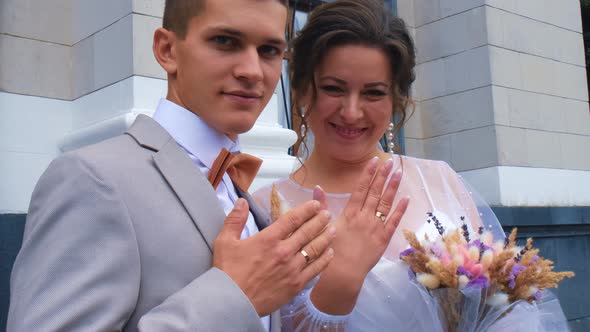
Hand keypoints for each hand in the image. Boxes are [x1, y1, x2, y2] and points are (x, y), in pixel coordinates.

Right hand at [213, 198, 335, 315]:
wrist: (232, 302)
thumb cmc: (228, 272)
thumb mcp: (225, 241)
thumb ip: (235, 219)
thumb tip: (242, 201)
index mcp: (268, 239)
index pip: (293, 219)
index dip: (306, 210)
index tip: (315, 205)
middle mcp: (284, 251)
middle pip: (308, 232)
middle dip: (319, 220)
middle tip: (327, 214)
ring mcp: (292, 269)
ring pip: (315, 249)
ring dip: (325, 237)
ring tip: (333, 230)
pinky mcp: (296, 284)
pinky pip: (315, 269)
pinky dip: (324, 259)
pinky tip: (329, 253)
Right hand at [332, 158, 408, 275]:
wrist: (343, 272)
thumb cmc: (331, 250)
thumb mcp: (325, 225)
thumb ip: (322, 205)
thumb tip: (317, 187)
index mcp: (350, 213)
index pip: (361, 189)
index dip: (368, 174)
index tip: (375, 161)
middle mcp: (364, 217)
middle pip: (375, 192)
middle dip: (383, 176)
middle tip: (390, 162)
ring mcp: (375, 227)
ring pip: (386, 203)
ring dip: (393, 187)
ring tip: (398, 173)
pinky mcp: (384, 239)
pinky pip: (394, 221)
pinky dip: (401, 209)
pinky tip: (406, 198)